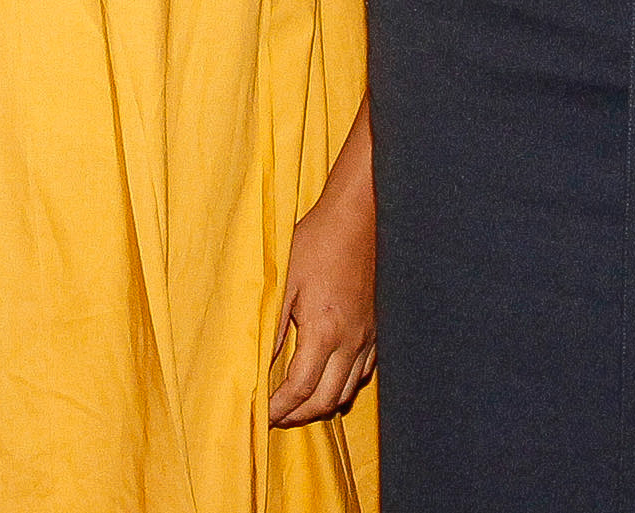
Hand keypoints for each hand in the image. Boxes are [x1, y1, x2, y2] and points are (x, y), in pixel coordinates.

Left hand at [267, 186, 376, 427]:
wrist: (358, 218)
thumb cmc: (316, 243)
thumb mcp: (283, 281)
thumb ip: (272, 326)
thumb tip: (257, 363)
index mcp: (325, 331)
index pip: (300, 389)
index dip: (278, 408)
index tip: (261, 415)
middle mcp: (351, 341)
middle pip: (326, 400)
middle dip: (298, 415)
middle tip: (275, 415)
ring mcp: (368, 336)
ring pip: (347, 390)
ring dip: (320, 403)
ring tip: (296, 402)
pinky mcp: (377, 328)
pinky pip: (363, 372)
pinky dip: (342, 385)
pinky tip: (326, 378)